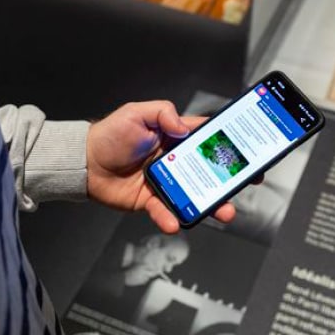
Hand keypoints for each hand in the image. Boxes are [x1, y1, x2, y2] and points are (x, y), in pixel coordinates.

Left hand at [86, 100, 236, 233]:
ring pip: (194, 195)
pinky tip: (175, 221)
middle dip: (230, 178)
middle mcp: (175, 160)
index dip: (229, 143)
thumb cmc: (110, 134)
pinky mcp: (151, 201)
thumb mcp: (136, 113)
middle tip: (249, 182)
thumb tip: (184, 126)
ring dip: (211, 204)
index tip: (249, 150)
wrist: (85, 162)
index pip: (208, 137)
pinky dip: (171, 217)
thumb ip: (162, 112)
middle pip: (209, 170)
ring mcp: (166, 182)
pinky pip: (165, 211)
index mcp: (175, 137)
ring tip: (225, 212)